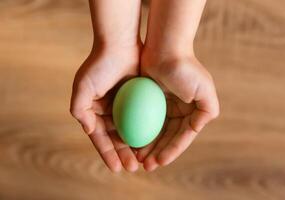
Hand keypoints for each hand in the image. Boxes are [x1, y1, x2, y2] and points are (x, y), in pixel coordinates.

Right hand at [70, 44, 140, 171]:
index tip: (116, 168)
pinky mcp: (139, 101)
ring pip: (131, 132)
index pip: (100, 138)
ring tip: (144, 161)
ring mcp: (125, 107)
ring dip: (136, 147)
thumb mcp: (83, 86)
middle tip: (133, 167)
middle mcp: (109, 111)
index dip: (107, 154)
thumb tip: (89, 130)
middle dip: (123, 155)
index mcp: (94, 111)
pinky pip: (143, 120)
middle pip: (116, 139)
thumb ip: (79, 109)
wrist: (120, 44)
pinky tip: (153, 143)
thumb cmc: (100, 64)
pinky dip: (146, 132)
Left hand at [137, 50, 219, 170]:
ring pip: (154, 133)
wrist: (165, 48)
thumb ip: (208, 111)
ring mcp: (163, 108)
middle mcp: (179, 112)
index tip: (159, 162)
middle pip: (167, 138)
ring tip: (138, 159)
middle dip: (157, 153)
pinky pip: (144, 121)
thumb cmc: (185, 68)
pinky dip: (139, 132)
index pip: (181, 137)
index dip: (171, 151)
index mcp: (192, 112)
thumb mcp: (204, 90)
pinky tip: (131, 143)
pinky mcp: (150, 102)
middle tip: (145, 166)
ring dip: (147, 147)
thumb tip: (200, 128)